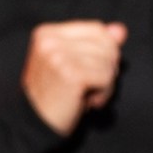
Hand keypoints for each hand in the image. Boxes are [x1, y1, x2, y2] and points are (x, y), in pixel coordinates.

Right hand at [23, 19, 125, 134]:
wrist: (32, 123)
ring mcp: (58, 56)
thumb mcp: (73, 61)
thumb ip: (98, 42)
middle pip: (105, 44)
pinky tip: (88, 102)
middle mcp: (49, 41)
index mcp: (46, 33)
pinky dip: (104, 93)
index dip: (103, 51)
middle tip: (86, 85)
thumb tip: (120, 29)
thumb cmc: (52, 93)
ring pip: (108, 61)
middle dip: (105, 66)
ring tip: (85, 94)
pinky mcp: (70, 74)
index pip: (96, 29)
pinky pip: (106, 77)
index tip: (86, 69)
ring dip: (105, 82)